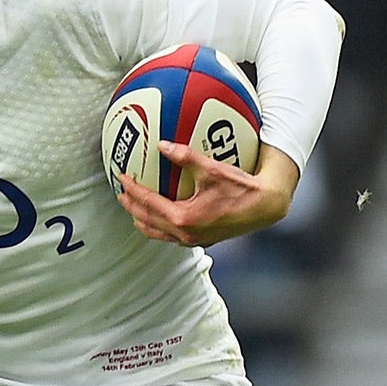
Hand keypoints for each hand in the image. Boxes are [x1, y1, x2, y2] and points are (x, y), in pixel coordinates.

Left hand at [117, 141, 297, 246]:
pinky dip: (159, 226)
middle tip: (121, 193)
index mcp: (182, 218)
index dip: (131, 189)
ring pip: (157, 232)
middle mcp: (184, 234)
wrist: (266, 207)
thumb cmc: (242, 188)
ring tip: (134, 207)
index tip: (121, 178)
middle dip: (131, 207)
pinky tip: (161, 215)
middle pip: (146, 220)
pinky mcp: (202, 241)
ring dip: (143, 220)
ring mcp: (192, 240)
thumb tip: (162, 144)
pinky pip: (171, 235)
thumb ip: (185, 156)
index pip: (147, 203)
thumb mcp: (211, 169)